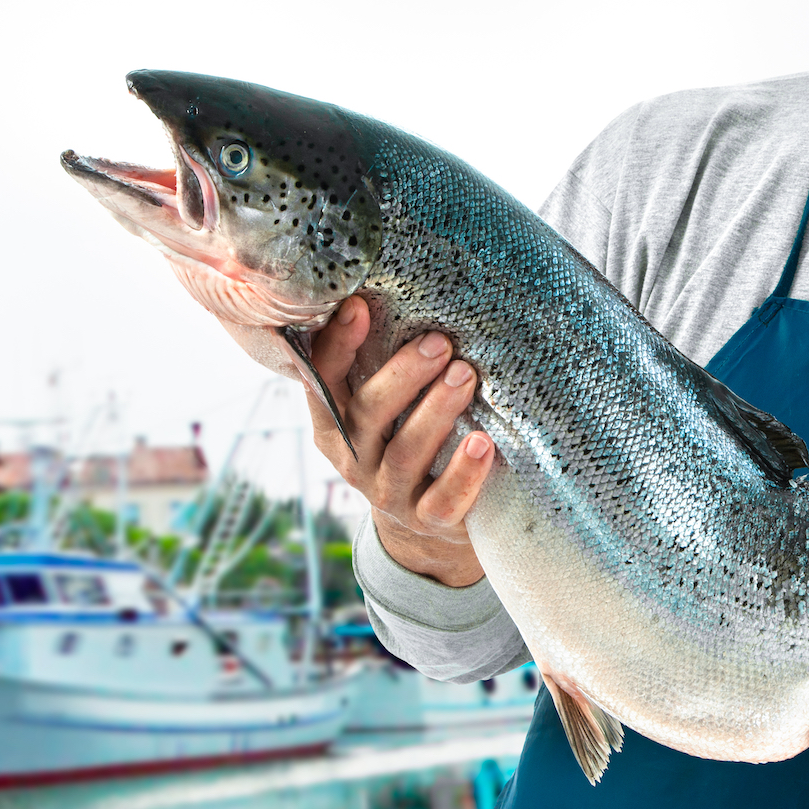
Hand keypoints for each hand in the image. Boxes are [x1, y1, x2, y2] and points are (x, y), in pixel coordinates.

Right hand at [305, 296, 492, 586]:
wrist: (425, 525)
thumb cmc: (406, 439)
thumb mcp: (384, 406)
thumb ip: (380, 362)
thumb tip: (402, 282)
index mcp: (335, 423)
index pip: (324, 380)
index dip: (337, 345)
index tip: (358, 306)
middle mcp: (354, 458)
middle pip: (369, 414)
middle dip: (403, 375)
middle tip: (439, 342)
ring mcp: (388, 493)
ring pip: (405, 452)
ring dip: (436, 412)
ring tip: (466, 377)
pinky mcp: (427, 520)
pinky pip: (442, 500)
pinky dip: (464, 472)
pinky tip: (484, 443)